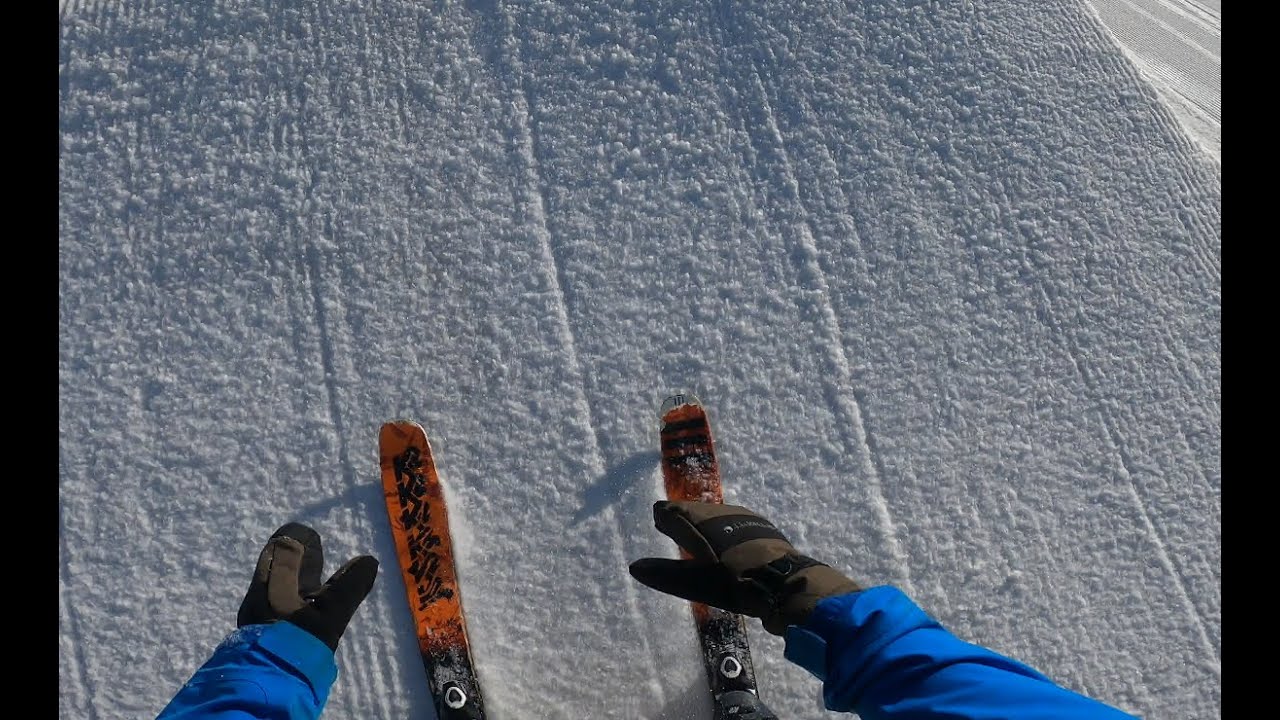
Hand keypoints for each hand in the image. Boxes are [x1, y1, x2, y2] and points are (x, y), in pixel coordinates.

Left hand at [237, 523, 378, 650]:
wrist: (268, 684)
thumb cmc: (299, 643)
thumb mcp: (331, 615)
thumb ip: (349, 587)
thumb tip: (369, 561)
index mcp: (271, 585)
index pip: (281, 548)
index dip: (298, 539)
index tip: (313, 538)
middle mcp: (257, 596)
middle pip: (271, 566)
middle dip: (292, 557)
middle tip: (313, 556)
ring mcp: (254, 617)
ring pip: (270, 587)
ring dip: (289, 579)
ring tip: (310, 582)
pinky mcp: (256, 635)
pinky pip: (269, 605)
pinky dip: (286, 599)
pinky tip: (300, 611)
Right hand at [629, 501, 860, 634]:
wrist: (786, 583)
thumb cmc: (735, 582)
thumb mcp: (696, 582)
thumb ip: (665, 573)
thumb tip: (634, 567)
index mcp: (700, 519)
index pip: (671, 509)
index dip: (664, 517)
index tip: (659, 524)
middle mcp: (720, 511)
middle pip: (694, 510)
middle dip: (683, 520)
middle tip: (674, 530)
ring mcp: (744, 517)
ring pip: (716, 516)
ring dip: (705, 526)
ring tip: (701, 541)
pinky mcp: (762, 527)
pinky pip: (735, 524)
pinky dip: (725, 532)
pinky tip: (731, 549)